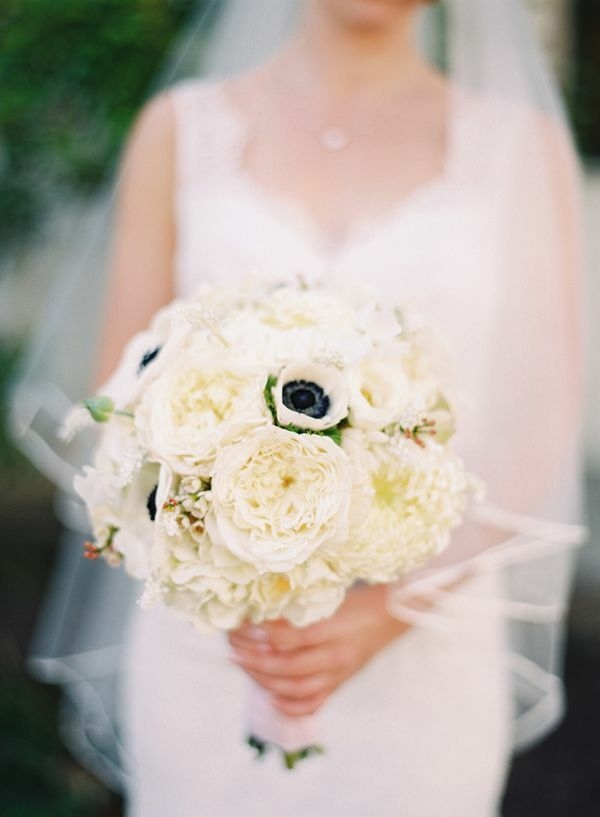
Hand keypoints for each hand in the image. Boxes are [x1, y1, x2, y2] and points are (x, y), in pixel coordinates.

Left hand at [228, 584, 408, 717]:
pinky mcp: (339, 683)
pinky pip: (313, 703)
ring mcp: (338, 674)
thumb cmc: (360, 600)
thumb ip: (302, 606)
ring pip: (295, 688)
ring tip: (243, 665)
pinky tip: (270, 695)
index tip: (242, 623)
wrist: (392, 615)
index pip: (291, 638)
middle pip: (288, 667)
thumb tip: (262, 608)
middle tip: (233, 648)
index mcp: (334, 629)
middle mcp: (336, 656)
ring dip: (264, 679)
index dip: (263, 633)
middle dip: (254, 660)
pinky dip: (289, 704)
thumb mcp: (331, 597)